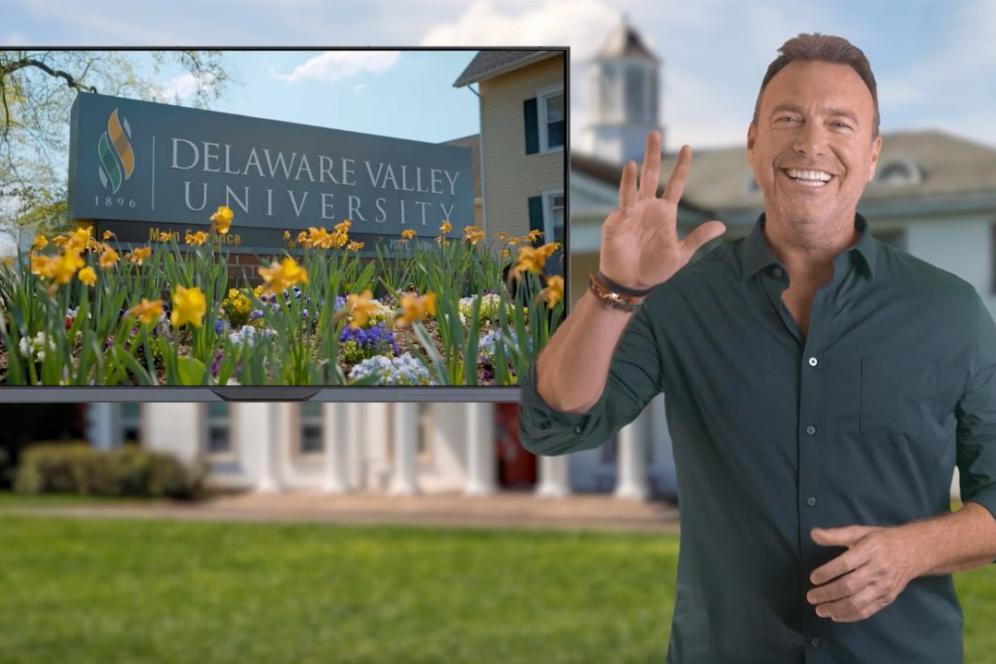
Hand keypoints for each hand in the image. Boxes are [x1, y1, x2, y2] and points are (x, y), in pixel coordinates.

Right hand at [598, 130, 725, 288]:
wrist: (631, 282)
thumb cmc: (655, 270)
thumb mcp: (681, 254)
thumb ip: (698, 238)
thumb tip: (722, 226)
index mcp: (665, 213)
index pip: (675, 184)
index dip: (681, 167)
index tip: (688, 148)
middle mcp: (649, 207)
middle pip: (653, 175)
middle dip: (654, 154)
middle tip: (655, 133)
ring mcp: (633, 211)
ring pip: (638, 181)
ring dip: (641, 163)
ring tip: (643, 147)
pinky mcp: (619, 218)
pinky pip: (625, 197)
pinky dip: (628, 182)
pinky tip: (631, 167)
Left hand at [807, 525, 920, 621]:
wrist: (913, 551)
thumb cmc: (880, 540)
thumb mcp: (859, 532)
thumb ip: (835, 534)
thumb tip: (813, 534)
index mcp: (869, 551)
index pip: (845, 564)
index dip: (827, 572)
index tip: (813, 578)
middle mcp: (877, 570)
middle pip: (849, 586)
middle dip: (827, 594)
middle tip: (811, 597)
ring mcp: (884, 586)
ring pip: (858, 602)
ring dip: (836, 609)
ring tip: (820, 610)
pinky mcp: (888, 598)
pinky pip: (868, 611)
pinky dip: (850, 616)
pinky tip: (836, 616)